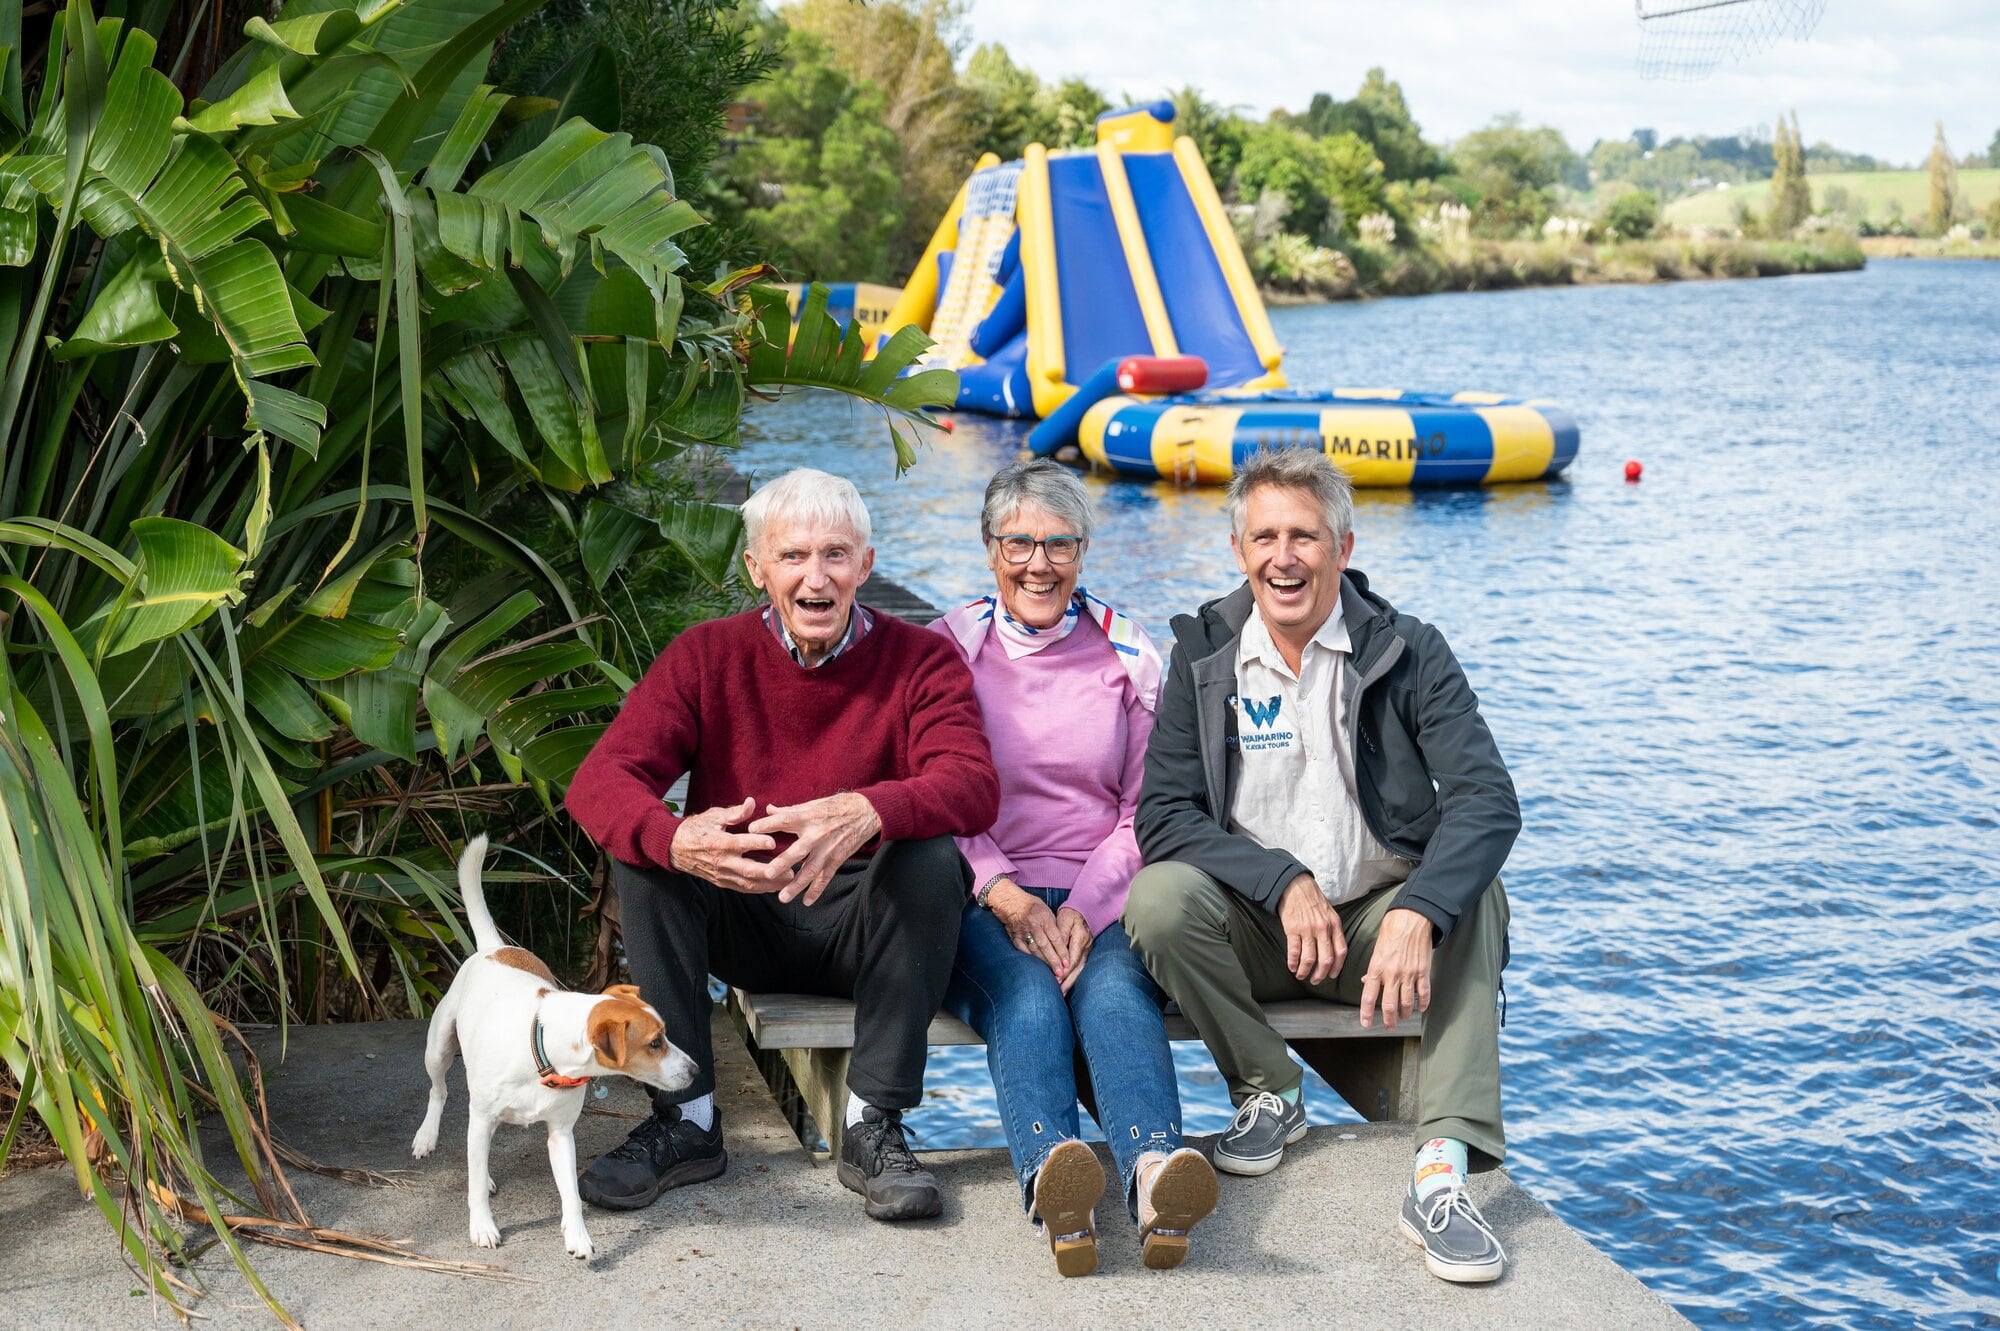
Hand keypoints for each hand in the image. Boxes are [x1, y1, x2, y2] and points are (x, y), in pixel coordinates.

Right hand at [668, 797, 782, 893]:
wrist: (675, 849)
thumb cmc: (696, 829)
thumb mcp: (713, 816)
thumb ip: (735, 813)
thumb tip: (752, 803)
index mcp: (718, 843)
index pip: (740, 844)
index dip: (757, 843)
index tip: (774, 842)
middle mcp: (721, 862)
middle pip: (748, 870)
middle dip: (771, 872)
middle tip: (791, 870)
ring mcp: (721, 874)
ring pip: (748, 883)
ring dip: (769, 885)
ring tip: (788, 882)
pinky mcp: (722, 882)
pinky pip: (742, 888)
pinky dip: (758, 889)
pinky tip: (773, 887)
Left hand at [749, 792, 880, 905]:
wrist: (865, 812)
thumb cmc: (835, 806)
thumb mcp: (812, 804)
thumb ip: (790, 810)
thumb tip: (769, 809)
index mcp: (808, 817)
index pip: (785, 820)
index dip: (768, 824)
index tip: (751, 830)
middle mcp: (817, 835)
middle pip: (798, 851)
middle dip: (783, 863)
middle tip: (768, 873)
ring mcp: (828, 849)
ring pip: (811, 870)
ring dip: (797, 885)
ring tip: (782, 898)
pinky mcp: (837, 859)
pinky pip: (826, 877)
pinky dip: (817, 890)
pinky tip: (806, 902)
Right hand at [986, 881, 1068, 981]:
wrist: (1010, 902)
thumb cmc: (1032, 905)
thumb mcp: (1046, 910)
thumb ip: (1054, 926)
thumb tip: (1063, 942)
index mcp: (1043, 917)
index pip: (1055, 937)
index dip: (1061, 951)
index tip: (1067, 962)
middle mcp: (1033, 925)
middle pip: (1045, 946)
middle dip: (1054, 960)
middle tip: (1060, 972)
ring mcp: (1023, 932)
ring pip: (1035, 950)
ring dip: (1044, 962)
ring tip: (1051, 973)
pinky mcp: (1015, 937)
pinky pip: (1024, 951)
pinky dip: (1032, 959)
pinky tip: (1038, 966)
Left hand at [1053, 907, 1093, 994]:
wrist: (1083, 908)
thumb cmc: (1070, 913)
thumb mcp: (1063, 919)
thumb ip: (1060, 934)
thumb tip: (1056, 949)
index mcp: (1080, 938)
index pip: (1073, 958)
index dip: (1065, 970)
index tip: (1056, 978)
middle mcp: (1086, 946)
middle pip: (1078, 968)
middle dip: (1068, 981)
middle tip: (1059, 992)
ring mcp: (1088, 950)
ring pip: (1080, 969)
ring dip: (1071, 982)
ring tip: (1063, 993)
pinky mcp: (1086, 952)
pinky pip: (1081, 967)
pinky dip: (1074, 976)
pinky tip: (1067, 984)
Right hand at [1278, 873, 1346, 984]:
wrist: (1295, 886)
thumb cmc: (1312, 900)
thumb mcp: (1330, 912)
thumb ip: (1333, 930)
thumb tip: (1334, 949)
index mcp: (1334, 924)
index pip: (1341, 951)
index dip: (1337, 967)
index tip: (1332, 975)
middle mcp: (1323, 928)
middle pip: (1326, 959)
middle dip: (1321, 974)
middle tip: (1316, 981)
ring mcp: (1308, 929)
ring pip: (1309, 958)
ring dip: (1305, 971)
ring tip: (1301, 975)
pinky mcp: (1293, 929)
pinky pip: (1294, 951)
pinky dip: (1293, 962)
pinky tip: (1291, 967)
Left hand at [1358, 908, 1433, 1028]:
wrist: (1411, 919)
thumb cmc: (1392, 932)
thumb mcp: (1376, 950)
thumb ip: (1372, 969)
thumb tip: (1366, 981)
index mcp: (1377, 968)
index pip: (1368, 996)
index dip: (1366, 1013)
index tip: (1366, 1024)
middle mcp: (1392, 974)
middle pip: (1389, 1005)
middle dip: (1389, 1020)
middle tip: (1389, 1026)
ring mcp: (1408, 974)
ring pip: (1406, 1002)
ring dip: (1405, 1013)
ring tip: (1404, 1016)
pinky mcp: (1423, 971)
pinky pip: (1424, 993)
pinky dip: (1423, 1004)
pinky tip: (1421, 1009)